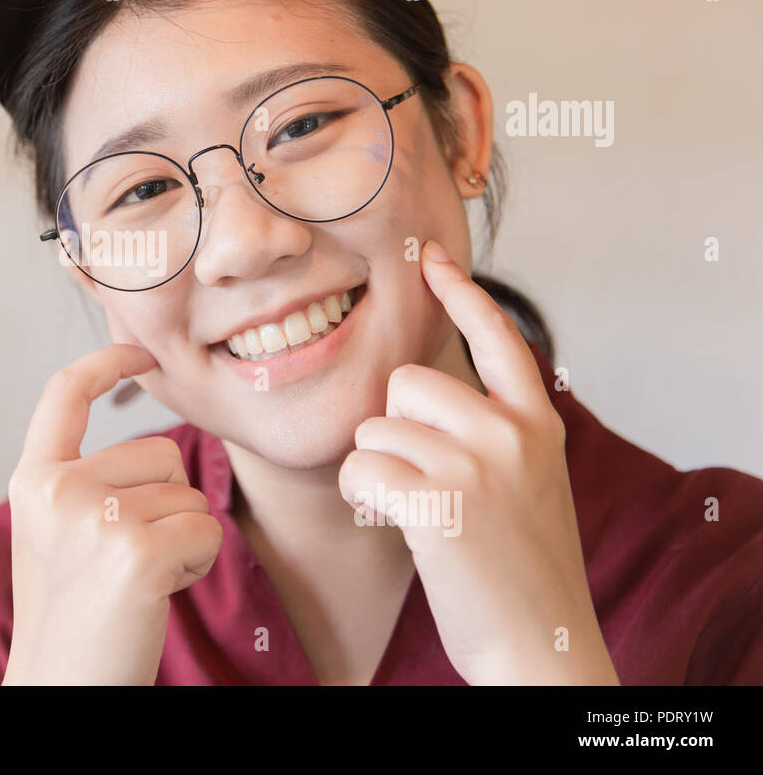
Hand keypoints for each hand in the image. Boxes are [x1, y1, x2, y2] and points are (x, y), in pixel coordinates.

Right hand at [3, 343, 222, 684]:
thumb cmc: (71, 621)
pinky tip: (158, 595)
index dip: (105, 362)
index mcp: (33, 481)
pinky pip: (206, 531)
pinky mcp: (136, 554)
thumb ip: (84, 486)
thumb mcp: (56, 537)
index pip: (64, 394)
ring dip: (182, 538)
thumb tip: (155, 454)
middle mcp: (56, 490)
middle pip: (161, 453)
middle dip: (167, 503)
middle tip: (127, 562)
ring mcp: (94, 519)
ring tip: (137, 582)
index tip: (139, 350)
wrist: (60, 690)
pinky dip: (196, 564)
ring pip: (189, 494)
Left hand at [338, 239, 617, 684]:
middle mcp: (511, 432)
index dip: (462, 293)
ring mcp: (476, 464)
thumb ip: (492, 432)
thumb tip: (418, 391)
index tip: (432, 257)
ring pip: (375, 428)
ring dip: (379, 469)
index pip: (499, 336)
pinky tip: (397, 524)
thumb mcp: (528, 482)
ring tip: (417, 510)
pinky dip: (364, 497)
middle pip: (405, 382)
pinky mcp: (438, 501)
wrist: (541, 645)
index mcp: (536, 423)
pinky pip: (361, 467)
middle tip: (423, 480)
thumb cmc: (521, 569)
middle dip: (394, 427)